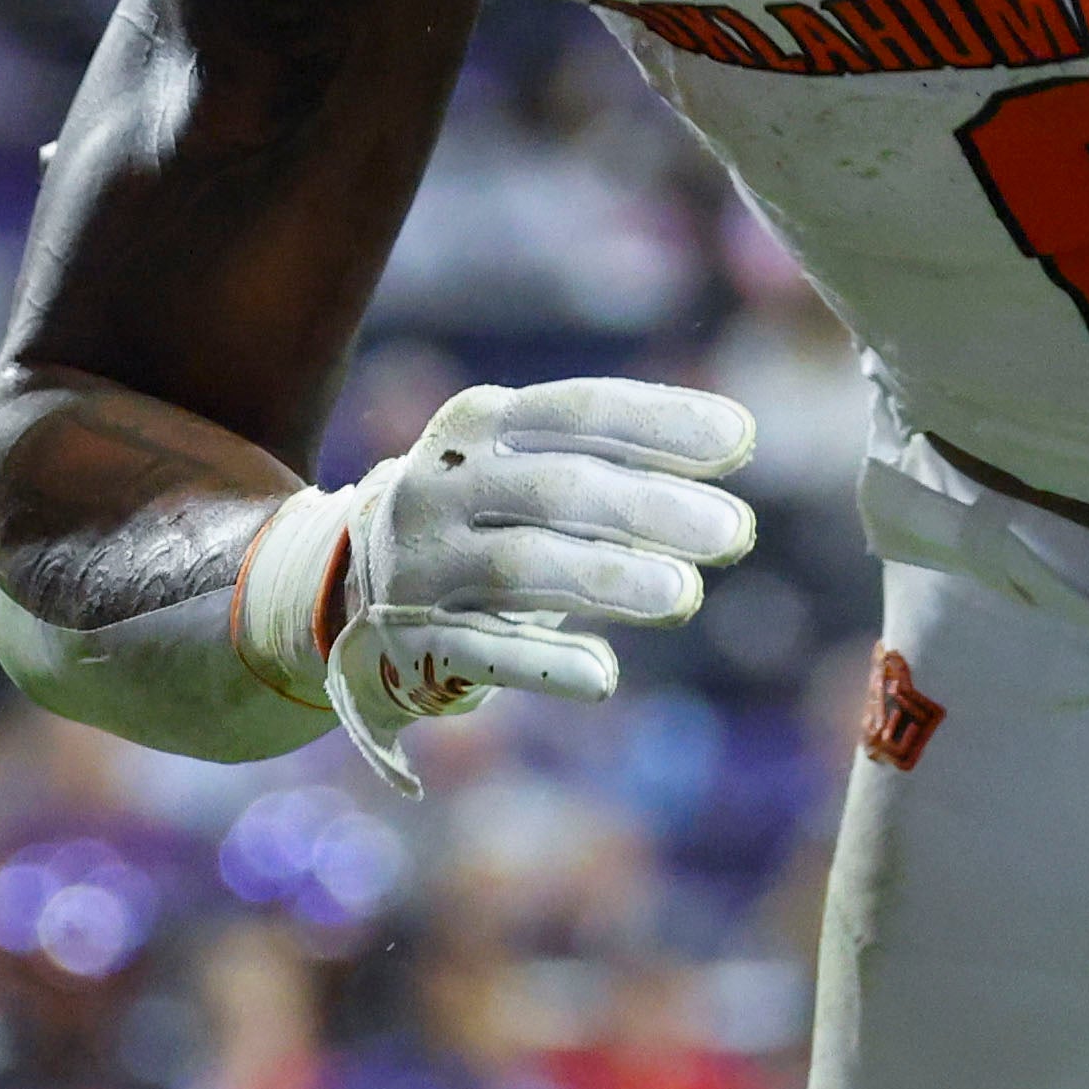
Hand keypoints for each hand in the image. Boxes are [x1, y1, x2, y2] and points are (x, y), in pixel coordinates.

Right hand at [237, 377, 759, 787]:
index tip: (741, 439)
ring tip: (686, 594)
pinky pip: (483, 652)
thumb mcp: (522, 465)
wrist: (346, 591)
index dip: (659, 421)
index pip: (576, 412)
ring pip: (521, 567)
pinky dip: (544, 663)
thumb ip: (610, 456)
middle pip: (557, 489)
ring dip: (607, 578)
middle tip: (735, 532)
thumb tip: (737, 439)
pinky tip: (603, 676)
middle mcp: (441, 485)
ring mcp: (420, 565)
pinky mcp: (411, 642)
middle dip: (650, 507)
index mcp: (475, 423)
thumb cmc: (481, 519)